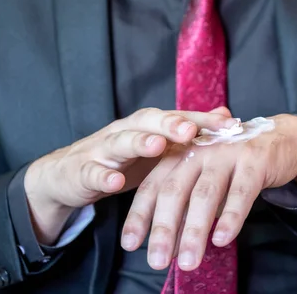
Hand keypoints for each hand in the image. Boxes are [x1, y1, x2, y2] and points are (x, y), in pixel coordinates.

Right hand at [24, 107, 237, 244]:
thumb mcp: (156, 147)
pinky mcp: (82, 170)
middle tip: (191, 129)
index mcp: (145, 126)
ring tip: (157, 146)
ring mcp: (102, 149)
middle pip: (148, 121)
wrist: (68, 174)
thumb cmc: (121, 160)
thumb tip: (226, 115)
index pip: (175, 117)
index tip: (228, 126)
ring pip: (120, 140)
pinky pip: (92, 171)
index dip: (201, 119)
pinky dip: (103, 175)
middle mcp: (125, 130)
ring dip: (139, 142)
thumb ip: (188, 132)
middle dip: (170, 124)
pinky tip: (115, 182)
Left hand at [120, 114, 296, 270]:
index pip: (153, 186)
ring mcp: (226, 153)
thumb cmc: (235, 163)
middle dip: (163, 229)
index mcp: (181, 153)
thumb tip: (169, 248)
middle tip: (156, 261)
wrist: (281, 136)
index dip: (140, 215)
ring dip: (194, 231)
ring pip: (205, 194)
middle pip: (174, 191)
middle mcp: (199, 150)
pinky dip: (231, 217)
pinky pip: (241, 192)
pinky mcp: (254, 160)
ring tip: (189, 261)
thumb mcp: (205, 181)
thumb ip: (187, 209)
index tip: (130, 244)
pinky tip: (222, 240)